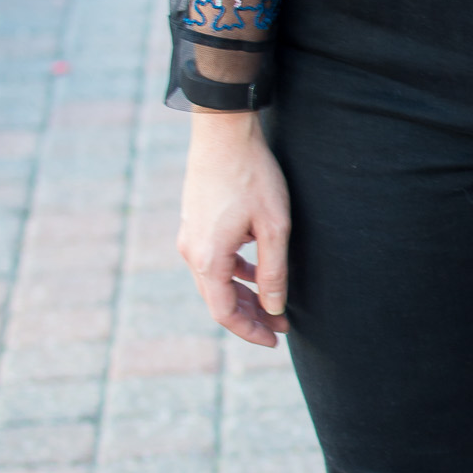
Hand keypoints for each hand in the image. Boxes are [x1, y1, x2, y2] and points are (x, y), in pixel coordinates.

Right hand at [178, 111, 290, 349]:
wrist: (223, 132)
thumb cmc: (253, 177)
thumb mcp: (274, 228)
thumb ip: (274, 272)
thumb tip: (274, 308)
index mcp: (209, 259)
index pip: (225, 313)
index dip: (250, 331)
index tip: (275, 339)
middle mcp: (192, 252)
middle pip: (219, 300)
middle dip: (251, 317)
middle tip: (282, 325)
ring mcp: (190, 236)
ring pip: (216, 281)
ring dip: (244, 295)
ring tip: (274, 303)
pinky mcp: (194, 223)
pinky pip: (213, 261)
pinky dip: (236, 273)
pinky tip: (258, 272)